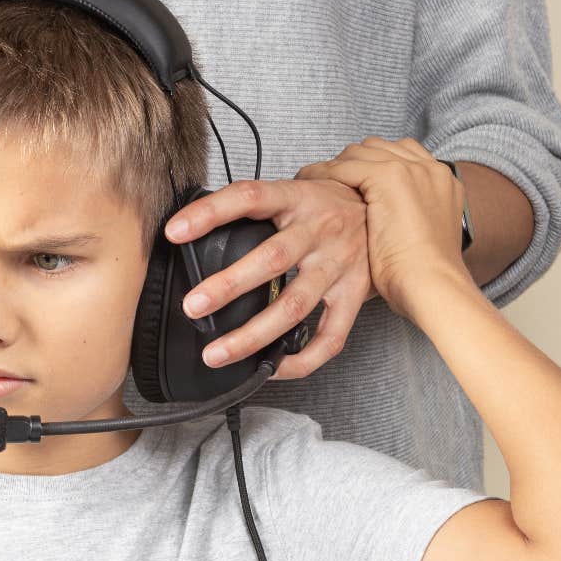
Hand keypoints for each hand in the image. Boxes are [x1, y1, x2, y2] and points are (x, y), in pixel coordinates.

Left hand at [162, 173, 373, 378]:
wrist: (385, 207)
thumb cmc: (324, 203)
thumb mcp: (291, 191)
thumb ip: (253, 207)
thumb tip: (191, 227)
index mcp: (297, 198)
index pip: (249, 197)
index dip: (210, 212)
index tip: (175, 232)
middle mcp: (320, 231)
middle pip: (272, 259)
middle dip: (229, 286)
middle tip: (193, 306)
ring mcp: (340, 266)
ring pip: (294, 306)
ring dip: (252, 334)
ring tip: (216, 353)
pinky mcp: (356, 295)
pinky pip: (330, 337)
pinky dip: (300, 359)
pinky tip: (270, 369)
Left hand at [295, 137, 473, 319]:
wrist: (431, 284)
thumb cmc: (421, 276)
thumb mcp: (418, 240)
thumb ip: (404, 220)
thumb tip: (376, 224)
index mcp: (441, 182)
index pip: (400, 156)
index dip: (370, 165)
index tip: (349, 180)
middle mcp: (429, 169)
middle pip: (379, 149)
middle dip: (350, 162)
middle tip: (326, 179)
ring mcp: (411, 170)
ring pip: (360, 153)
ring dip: (333, 166)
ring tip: (311, 180)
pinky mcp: (389, 177)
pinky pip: (346, 166)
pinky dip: (323, 173)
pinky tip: (307, 184)